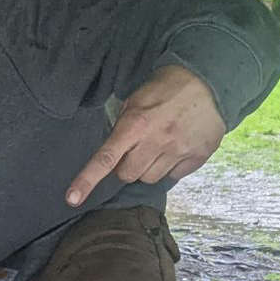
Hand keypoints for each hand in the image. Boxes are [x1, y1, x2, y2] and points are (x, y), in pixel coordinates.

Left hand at [65, 65, 226, 206]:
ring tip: (159, 145)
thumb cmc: (165, 89)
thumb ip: (123, 129)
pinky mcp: (197, 157)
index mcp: (135, 125)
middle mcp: (156, 141)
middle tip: (137, 148)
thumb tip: (112, 156)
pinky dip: (171, 167)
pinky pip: (174, 176)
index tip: (71, 199)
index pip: (106, 159)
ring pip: (150, 179)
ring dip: (148, 168)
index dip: (87, 180)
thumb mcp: (135, 101)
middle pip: (127, 175)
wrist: (208, 81)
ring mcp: (179, 151)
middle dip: (126, 166)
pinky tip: (177, 147)